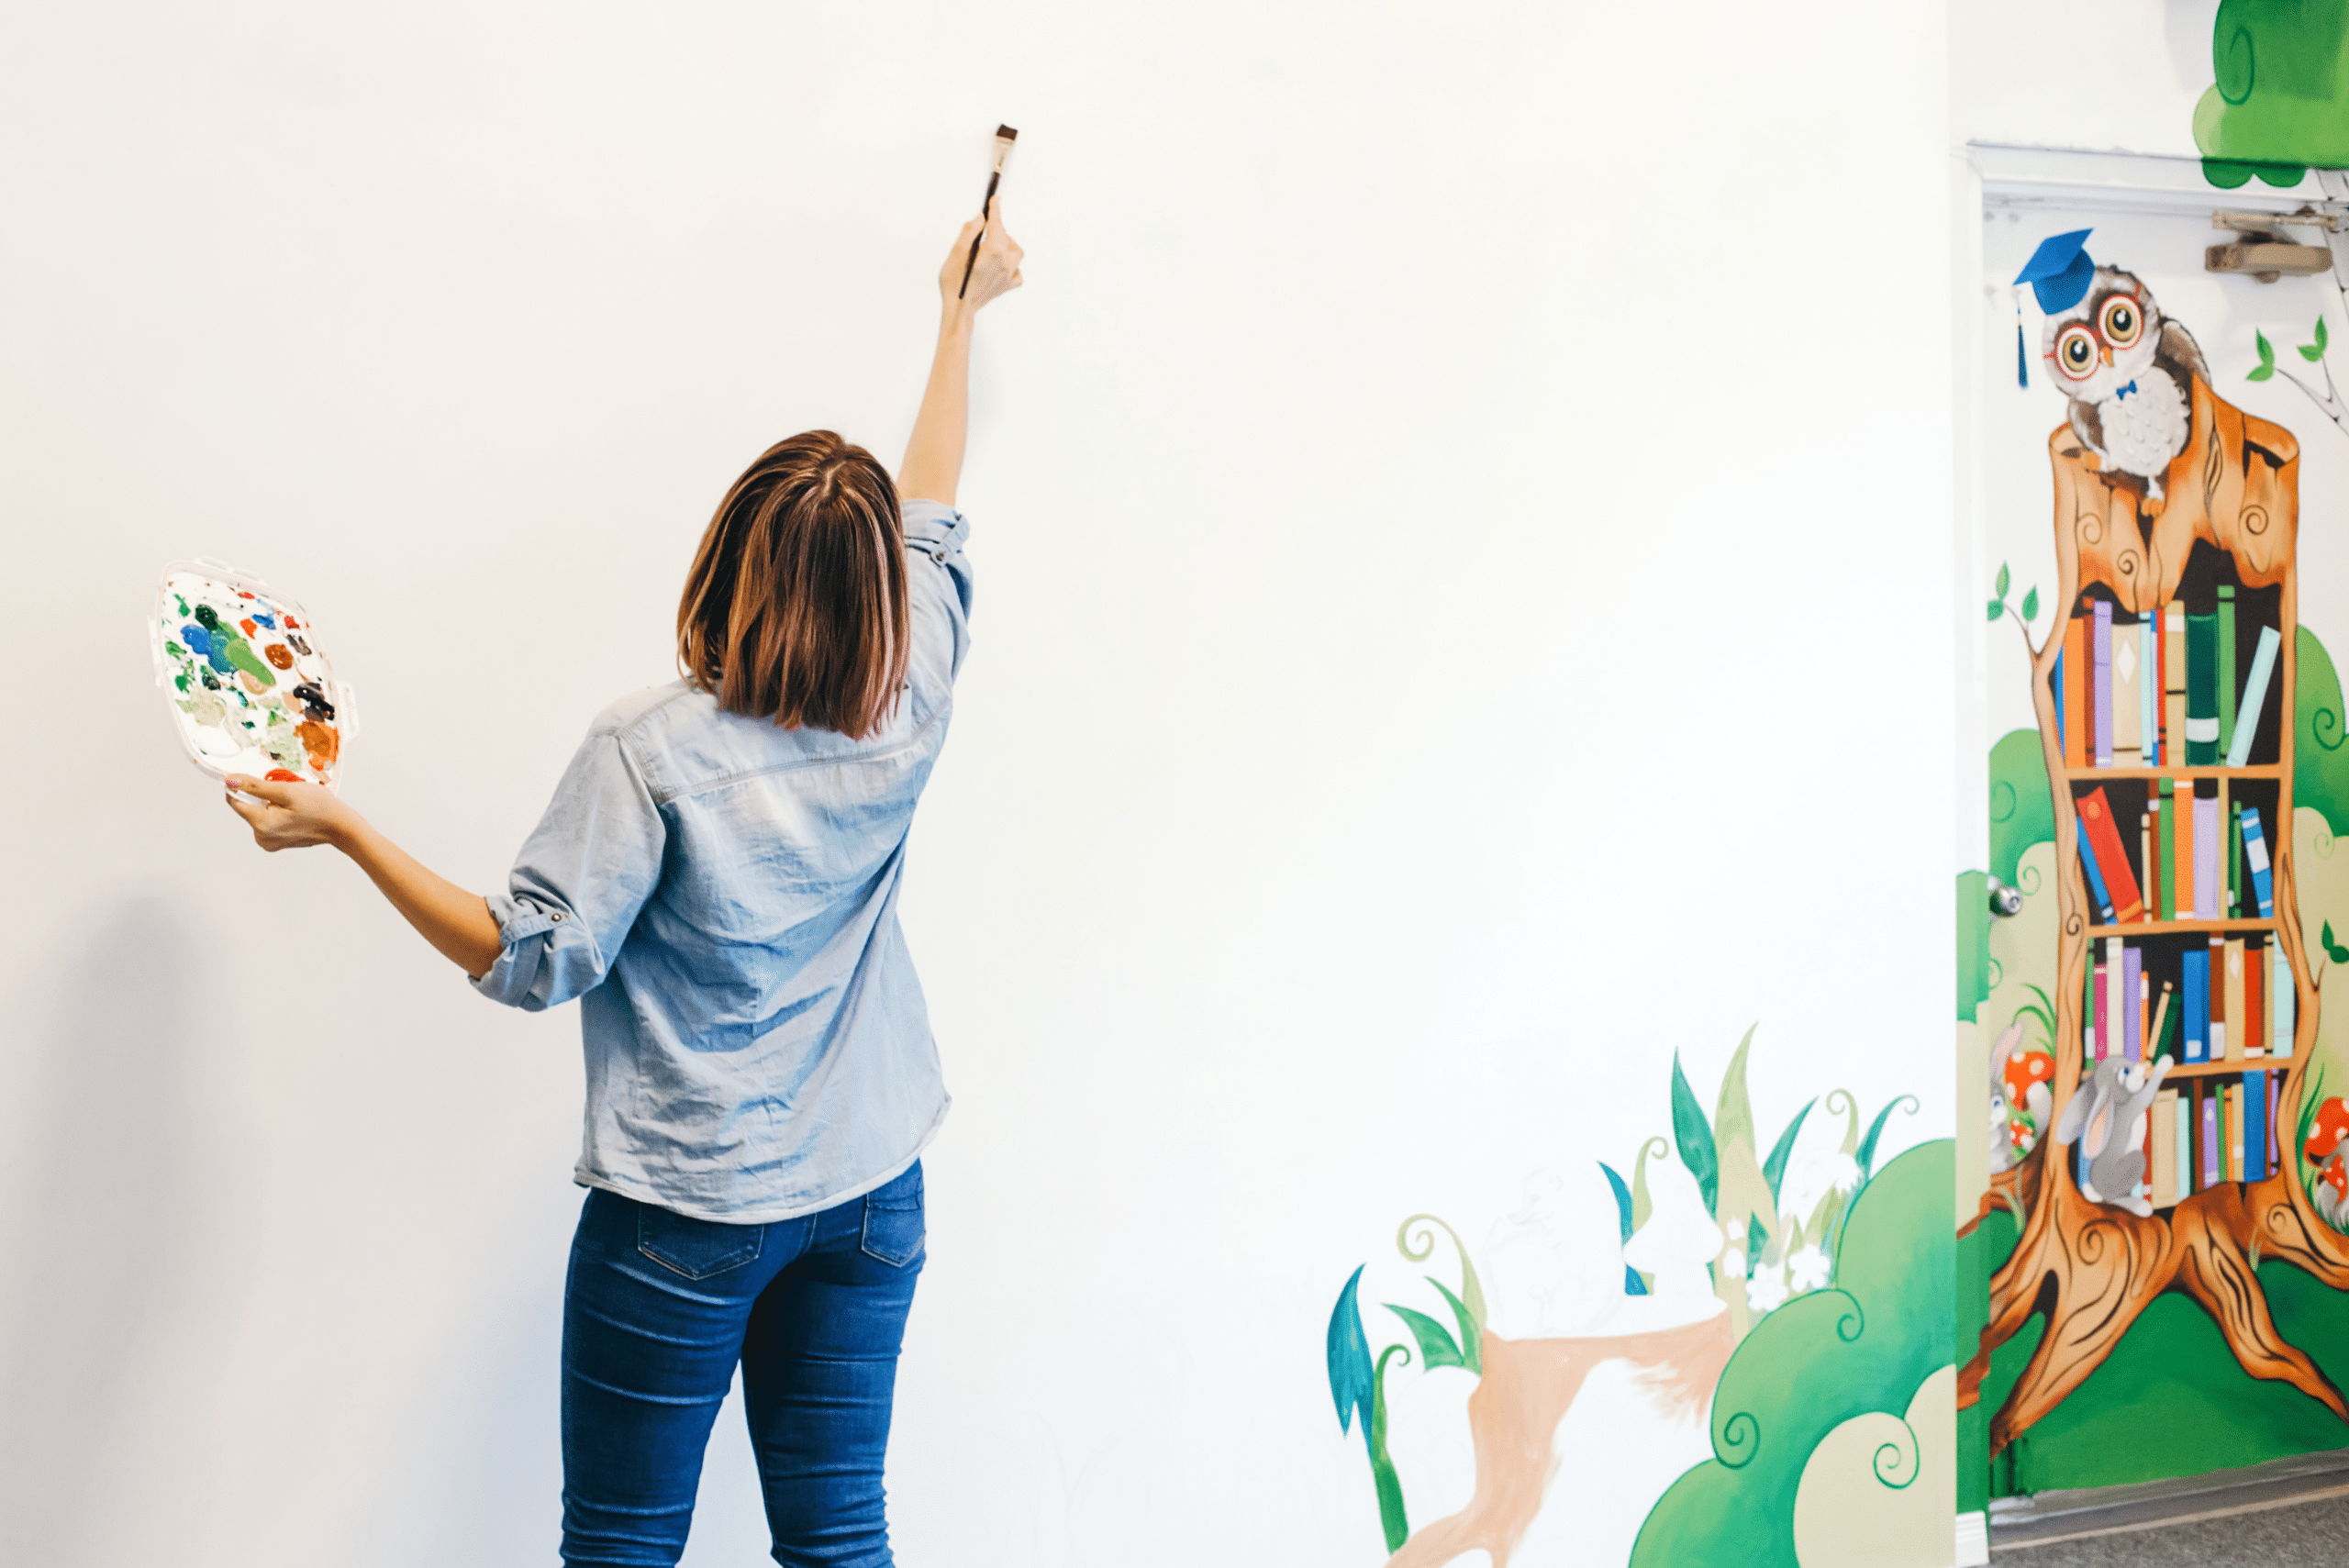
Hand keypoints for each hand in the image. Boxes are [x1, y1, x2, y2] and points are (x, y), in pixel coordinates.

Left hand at [223, 774, 363, 851]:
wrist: (341, 827)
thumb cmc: (320, 808)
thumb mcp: (287, 790)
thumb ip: (255, 786)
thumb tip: (230, 781)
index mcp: (261, 824)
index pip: (235, 801)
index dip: (242, 787)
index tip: (260, 780)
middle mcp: (261, 838)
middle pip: (247, 808)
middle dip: (262, 797)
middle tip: (285, 793)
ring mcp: (268, 842)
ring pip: (257, 814)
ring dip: (269, 804)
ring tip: (292, 803)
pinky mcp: (275, 843)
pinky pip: (267, 822)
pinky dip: (276, 813)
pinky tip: (293, 812)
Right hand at [940, 201, 1023, 318]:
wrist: (960, 310)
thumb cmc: (954, 283)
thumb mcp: (955, 253)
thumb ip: (969, 232)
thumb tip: (980, 218)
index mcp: (993, 252)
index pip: (997, 224)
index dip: (995, 210)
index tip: (995, 200)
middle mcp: (1005, 263)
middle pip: (1006, 237)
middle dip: (997, 228)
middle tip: (985, 227)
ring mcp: (1008, 275)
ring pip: (1015, 252)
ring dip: (1006, 245)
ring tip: (992, 245)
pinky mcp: (1007, 286)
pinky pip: (1017, 272)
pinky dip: (1012, 266)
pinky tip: (1002, 265)